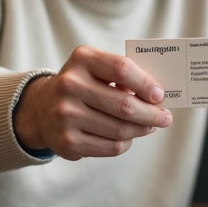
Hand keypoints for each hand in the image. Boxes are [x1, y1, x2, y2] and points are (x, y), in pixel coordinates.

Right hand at [14, 46, 172, 160]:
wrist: (42, 108)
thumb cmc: (83, 85)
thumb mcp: (96, 68)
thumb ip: (125, 76)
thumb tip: (158, 97)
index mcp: (82, 59)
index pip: (122, 69)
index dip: (146, 84)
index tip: (161, 95)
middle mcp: (69, 85)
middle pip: (124, 105)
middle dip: (152, 114)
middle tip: (166, 117)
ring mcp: (65, 115)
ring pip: (120, 130)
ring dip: (141, 130)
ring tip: (149, 126)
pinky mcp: (67, 141)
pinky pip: (110, 147)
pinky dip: (125, 143)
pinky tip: (128, 137)